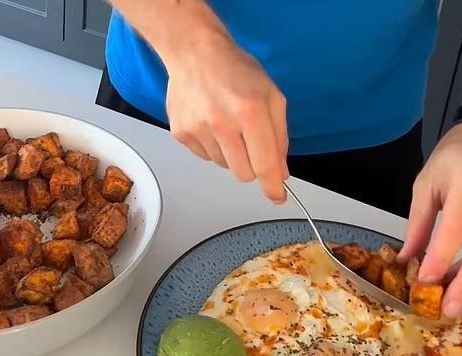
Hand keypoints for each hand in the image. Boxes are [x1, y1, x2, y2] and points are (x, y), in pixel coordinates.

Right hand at [164, 36, 288, 201]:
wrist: (194, 52)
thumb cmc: (235, 70)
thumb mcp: (271, 96)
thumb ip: (279, 137)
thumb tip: (279, 172)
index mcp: (250, 111)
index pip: (264, 165)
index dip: (272, 187)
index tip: (277, 197)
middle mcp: (222, 123)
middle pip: (243, 174)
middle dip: (252, 166)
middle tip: (249, 142)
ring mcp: (198, 129)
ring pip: (224, 167)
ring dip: (230, 154)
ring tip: (226, 124)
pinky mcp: (181, 133)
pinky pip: (205, 157)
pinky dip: (213, 147)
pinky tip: (211, 123)